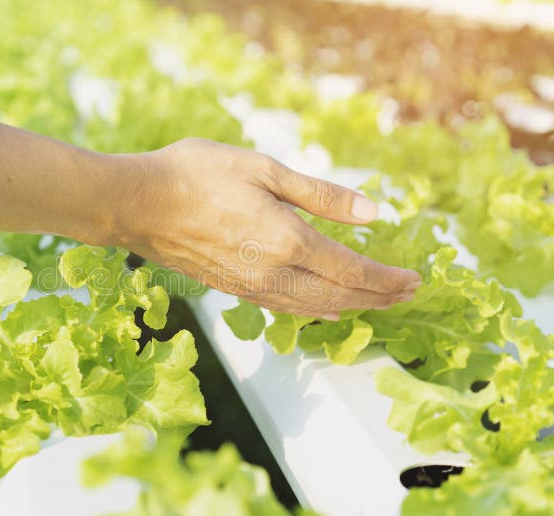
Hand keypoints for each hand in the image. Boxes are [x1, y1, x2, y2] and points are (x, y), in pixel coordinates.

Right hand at [108, 138, 420, 318]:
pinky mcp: (233, 290)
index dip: (388, 278)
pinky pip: (286, 308)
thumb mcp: (264, 169)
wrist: (138, 204)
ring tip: (377, 304)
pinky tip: (325, 307)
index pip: (353, 270)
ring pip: (314, 307)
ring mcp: (251, 287)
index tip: (415, 279)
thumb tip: (373, 213)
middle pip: (340, 295)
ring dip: (352, 306)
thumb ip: (320, 195)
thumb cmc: (197, 174)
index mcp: (288, 240)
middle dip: (379, 297)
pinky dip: (316, 309)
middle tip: (407, 295)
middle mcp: (274, 273)